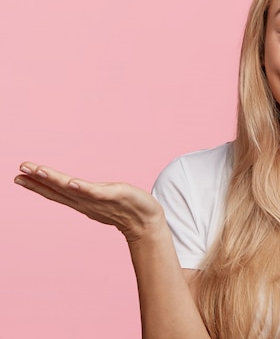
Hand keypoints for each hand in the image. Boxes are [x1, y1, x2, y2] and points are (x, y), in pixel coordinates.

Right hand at [14, 162, 164, 241]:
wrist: (146, 222)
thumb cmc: (124, 208)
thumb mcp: (100, 198)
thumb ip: (85, 193)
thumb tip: (71, 187)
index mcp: (81, 200)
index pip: (55, 191)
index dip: (37, 184)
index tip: (19, 175)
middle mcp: (85, 201)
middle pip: (58, 189)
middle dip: (38, 180)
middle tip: (19, 171)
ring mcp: (98, 199)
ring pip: (72, 189)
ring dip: (54, 180)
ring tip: (38, 171)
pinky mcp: (113, 196)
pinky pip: (95, 192)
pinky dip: (83, 188)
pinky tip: (71, 183)